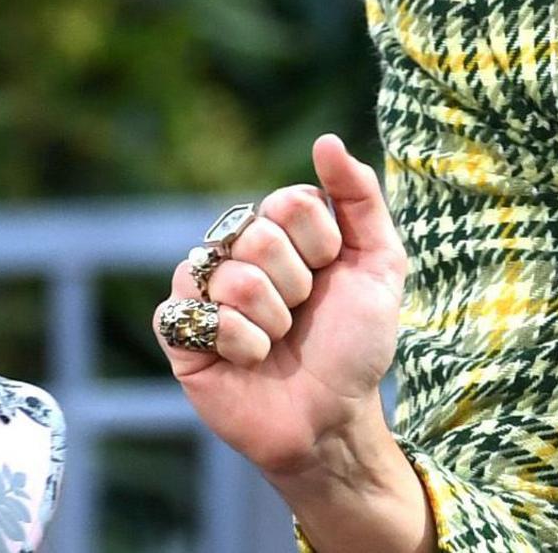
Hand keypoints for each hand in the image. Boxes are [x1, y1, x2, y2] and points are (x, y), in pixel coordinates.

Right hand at [155, 133, 409, 479]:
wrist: (333, 417)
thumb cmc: (355, 344)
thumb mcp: (379, 264)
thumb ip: (360, 197)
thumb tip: (327, 141)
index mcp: (281, 227)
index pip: (290, 200)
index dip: (321, 244)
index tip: (332, 275)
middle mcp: (236, 249)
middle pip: (258, 236)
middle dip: (296, 287)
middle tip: (303, 316)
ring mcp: (204, 288)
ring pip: (230, 277)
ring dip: (271, 321)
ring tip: (278, 342)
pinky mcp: (178, 330)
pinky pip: (193, 314)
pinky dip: (238, 343)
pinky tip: (249, 359)